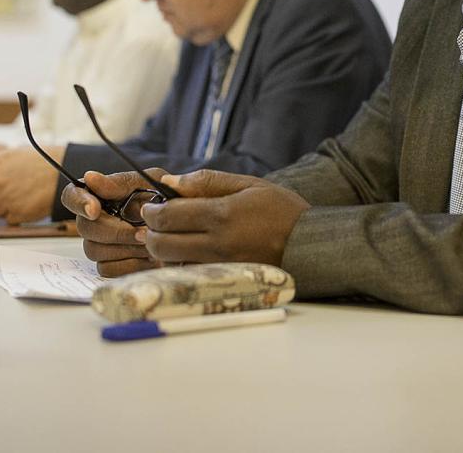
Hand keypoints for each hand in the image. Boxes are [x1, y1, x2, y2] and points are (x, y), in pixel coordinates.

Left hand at [0, 145, 61, 224]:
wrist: (64, 172)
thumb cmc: (37, 162)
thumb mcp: (8, 155)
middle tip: (1, 188)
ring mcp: (7, 200)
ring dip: (0, 205)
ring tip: (18, 191)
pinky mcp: (17, 215)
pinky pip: (6, 219)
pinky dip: (14, 213)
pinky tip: (25, 200)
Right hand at [62, 170, 170, 277]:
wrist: (183, 223)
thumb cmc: (163, 196)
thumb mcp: (148, 181)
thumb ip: (119, 182)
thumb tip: (89, 177)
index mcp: (98, 194)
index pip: (71, 195)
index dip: (78, 202)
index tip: (95, 209)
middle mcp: (94, 220)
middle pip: (85, 228)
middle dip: (115, 231)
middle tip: (143, 232)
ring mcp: (99, 244)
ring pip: (94, 250)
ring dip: (126, 248)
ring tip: (152, 242)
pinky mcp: (109, 264)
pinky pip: (107, 269)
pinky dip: (130, 264)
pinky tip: (149, 257)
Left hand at [136, 170, 309, 267]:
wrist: (310, 245)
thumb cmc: (281, 210)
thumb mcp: (248, 184)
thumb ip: (207, 182)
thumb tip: (169, 181)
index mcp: (222, 215)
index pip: (168, 216)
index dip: (151, 211)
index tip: (151, 206)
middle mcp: (217, 244)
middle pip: (162, 245)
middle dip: (152, 233)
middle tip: (157, 223)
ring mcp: (220, 266)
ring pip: (172, 264)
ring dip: (165, 251)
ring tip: (174, 237)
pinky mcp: (225, 281)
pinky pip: (191, 275)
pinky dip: (183, 265)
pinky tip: (190, 253)